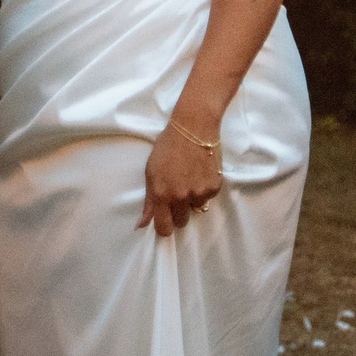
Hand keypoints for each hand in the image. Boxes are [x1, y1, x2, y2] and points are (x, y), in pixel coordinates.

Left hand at [138, 117, 223, 236]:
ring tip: (190, 177)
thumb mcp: (151, 172)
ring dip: (192, 198)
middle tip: (178, 192)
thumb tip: (140, 226)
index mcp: (162, 195)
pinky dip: (204, 188)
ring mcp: (199, 192)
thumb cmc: (168, 147)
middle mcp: (181, 197)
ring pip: (196, 208)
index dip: (164, 226)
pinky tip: (200, 172)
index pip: (164, 229)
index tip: (165, 220)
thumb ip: (148, 202)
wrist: (193, 126)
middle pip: (181, 222)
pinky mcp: (214, 186)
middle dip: (178, 211)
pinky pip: (208, 197)